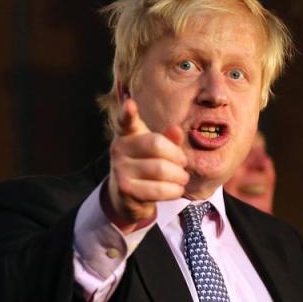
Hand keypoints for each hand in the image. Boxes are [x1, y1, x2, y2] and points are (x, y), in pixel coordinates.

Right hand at [106, 99, 188, 232]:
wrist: (127, 197)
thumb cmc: (147, 166)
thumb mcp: (158, 149)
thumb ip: (168, 139)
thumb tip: (176, 130)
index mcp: (128, 134)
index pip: (125, 121)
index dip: (127, 112)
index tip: (130, 104)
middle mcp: (119, 148)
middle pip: (157, 145)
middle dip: (178, 156)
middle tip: (183, 163)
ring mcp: (119, 169)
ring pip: (161, 169)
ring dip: (179, 176)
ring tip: (182, 178)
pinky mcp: (125, 189)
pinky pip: (159, 189)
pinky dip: (174, 190)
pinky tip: (176, 189)